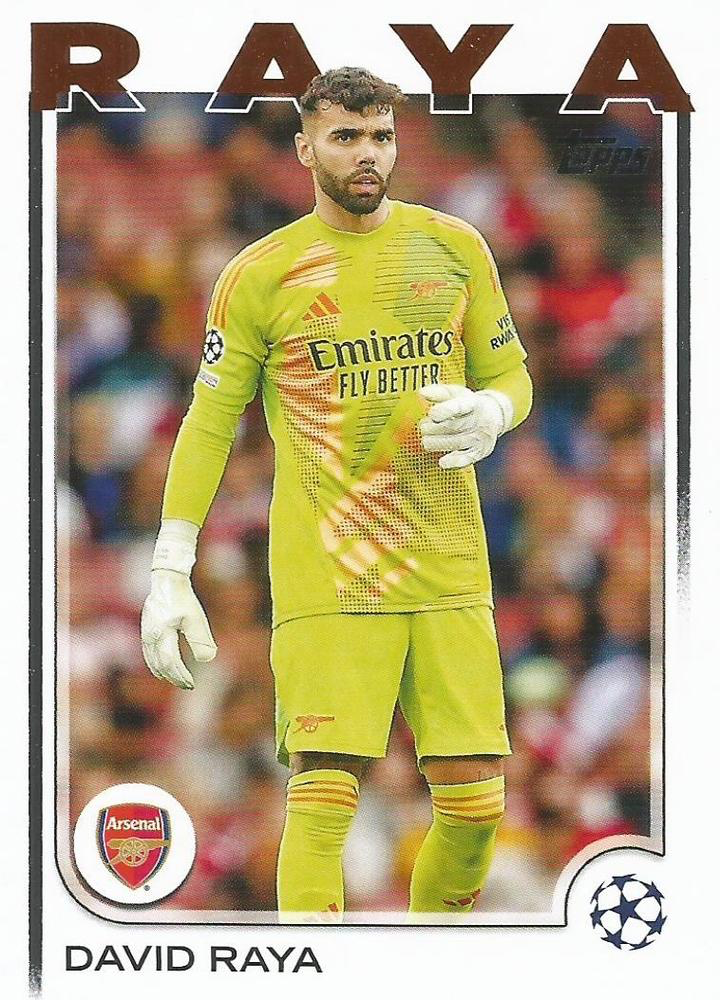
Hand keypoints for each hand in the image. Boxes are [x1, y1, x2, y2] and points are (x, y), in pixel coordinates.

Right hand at [141, 569, 216, 688]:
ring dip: (164, 673)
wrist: (167, 579)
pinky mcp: (146, 629)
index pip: (170, 662)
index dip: (180, 676)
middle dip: (174, 677)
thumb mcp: (196, 619)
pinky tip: (164, 667)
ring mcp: (146, 633)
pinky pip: (148, 653)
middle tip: (188, 685)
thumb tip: (206, 660)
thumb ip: (201, 641)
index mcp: (163, 634)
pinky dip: (156, 664)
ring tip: (177, 680)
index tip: (192, 684)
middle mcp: (151, 636)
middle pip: (160, 665)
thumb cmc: (183, 598)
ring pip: (151, 660)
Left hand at [418, 383, 512, 468]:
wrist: (494, 416)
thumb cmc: (468, 405)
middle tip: (424, 426)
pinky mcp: (479, 452)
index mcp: (473, 403)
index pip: (460, 407)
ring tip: (427, 440)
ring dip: (436, 443)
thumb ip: (438, 393)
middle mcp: (478, 421)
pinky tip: (442, 462)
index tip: (432, 414)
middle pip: (454, 426)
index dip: (445, 410)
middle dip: (433, 428)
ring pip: (456, 443)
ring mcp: (479, 438)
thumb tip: (422, 393)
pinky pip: (466, 459)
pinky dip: (453, 462)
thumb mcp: (456, 394)